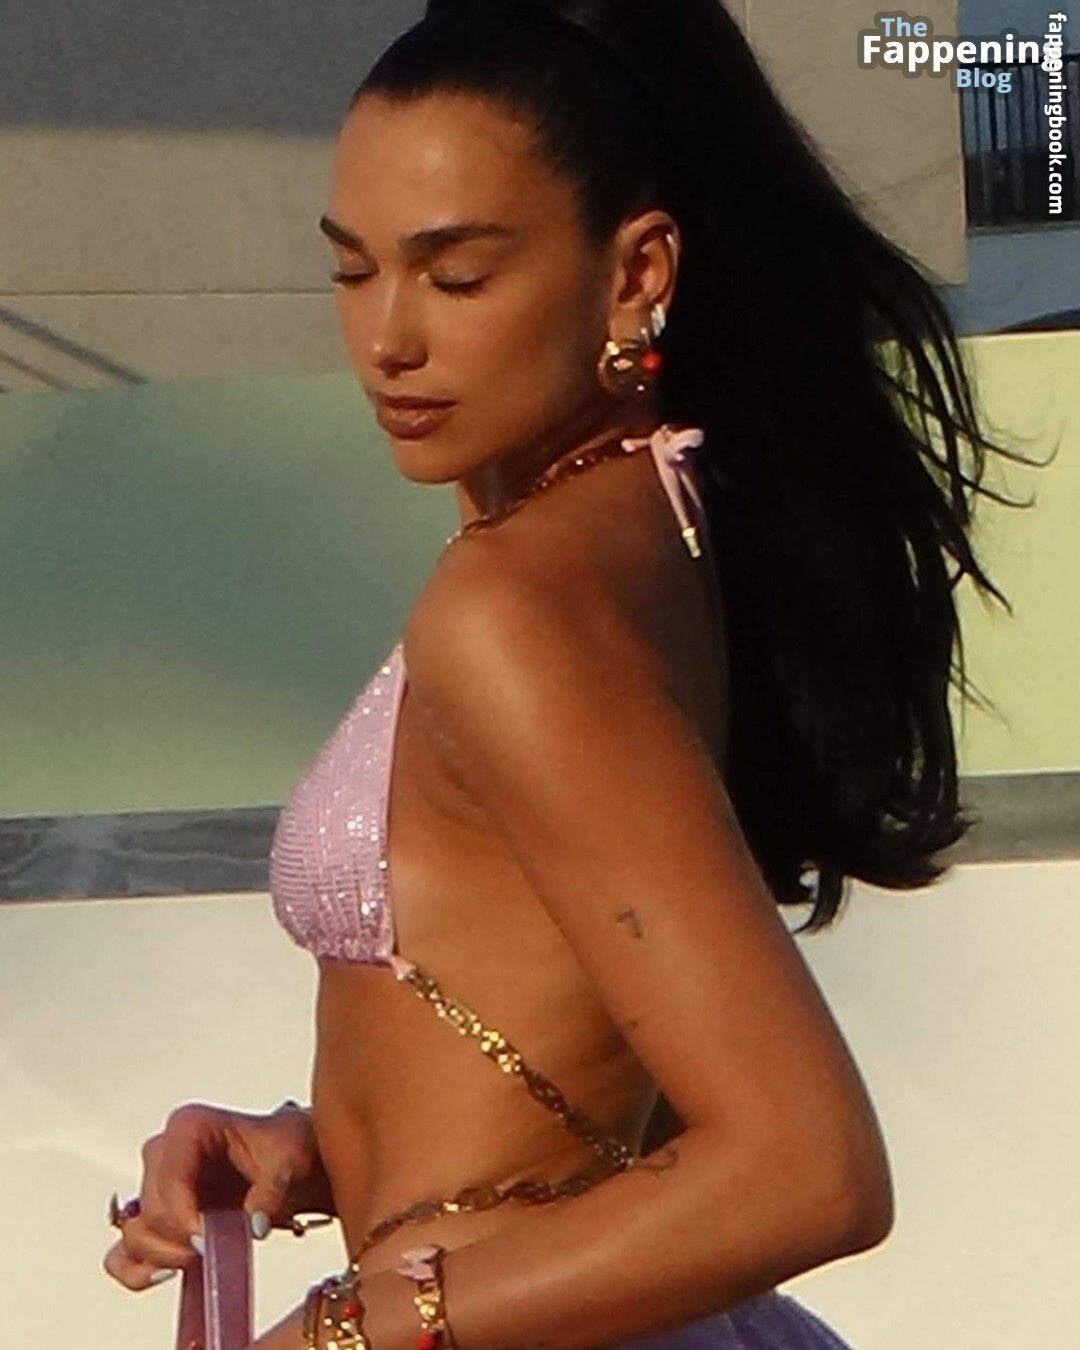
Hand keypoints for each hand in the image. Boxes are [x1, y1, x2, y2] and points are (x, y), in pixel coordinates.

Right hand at [102, 1099, 335, 1292]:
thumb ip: (273, 1190)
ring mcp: (154, 1187)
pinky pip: (123, 1254)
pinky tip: (172, 1272)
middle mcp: (164, 1153)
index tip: (210, 1240)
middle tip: (216, 1249)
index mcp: (190, 1128)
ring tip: (204, 1257)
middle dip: (180, 1239)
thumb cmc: (287, 1153)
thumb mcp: (292, 1161)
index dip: (185, 1218)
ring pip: (134, 1234)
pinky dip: (140, 1270)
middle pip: (150, 1212)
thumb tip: (254, 1223)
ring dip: (163, 1256)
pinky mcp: (154, 1220)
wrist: (291, 1170)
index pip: (169, 1181)